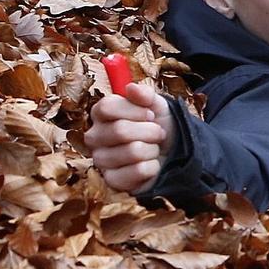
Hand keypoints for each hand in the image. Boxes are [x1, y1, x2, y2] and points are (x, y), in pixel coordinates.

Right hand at [84, 79, 173, 193]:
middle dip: (150, 131)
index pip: (106, 107)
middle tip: (158, 134)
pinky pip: (138, 171)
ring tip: (154, 149)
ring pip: (133, 151)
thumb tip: (131, 88)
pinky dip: (153, 167)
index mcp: (101, 115)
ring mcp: (101, 160)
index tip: (150, 114)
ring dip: (153, 149)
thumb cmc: (159, 126)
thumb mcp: (157, 105)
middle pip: (120, 130)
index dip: (133, 110)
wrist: (174, 153)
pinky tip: (151, 165)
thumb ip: (145, 94)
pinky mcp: (113, 180)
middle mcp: (94, 137)